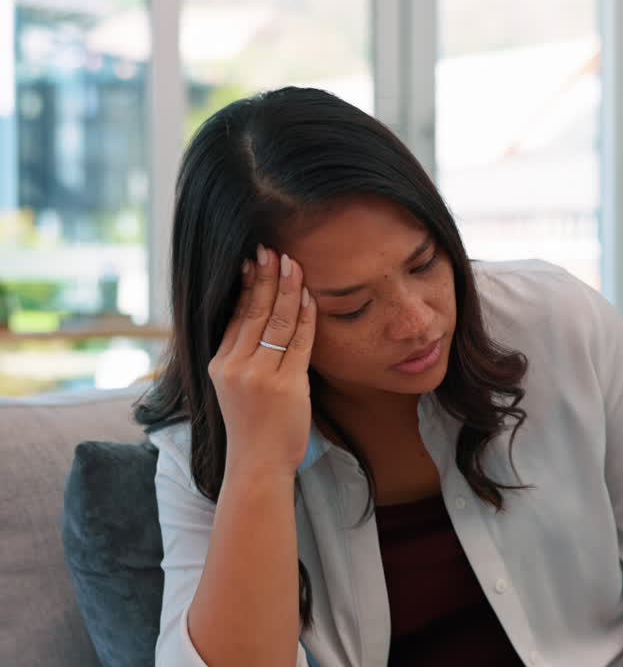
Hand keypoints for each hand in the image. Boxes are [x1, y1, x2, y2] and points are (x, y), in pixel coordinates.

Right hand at [208, 245, 316, 478]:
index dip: (246, 286)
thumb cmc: (252, 427)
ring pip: (276, 321)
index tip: (254, 261)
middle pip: (254, 311)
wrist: (257, 464)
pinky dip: (304, 316)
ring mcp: (259, 375)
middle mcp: (235, 366)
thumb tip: (252, 322)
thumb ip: (241, 356)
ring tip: (293, 263)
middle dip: (266, 277)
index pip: (235, 315)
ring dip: (287, 289)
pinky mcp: (285, 384)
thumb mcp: (234, 388)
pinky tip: (309, 296)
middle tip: (274, 250)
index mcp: (220, 364)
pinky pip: (298, 341)